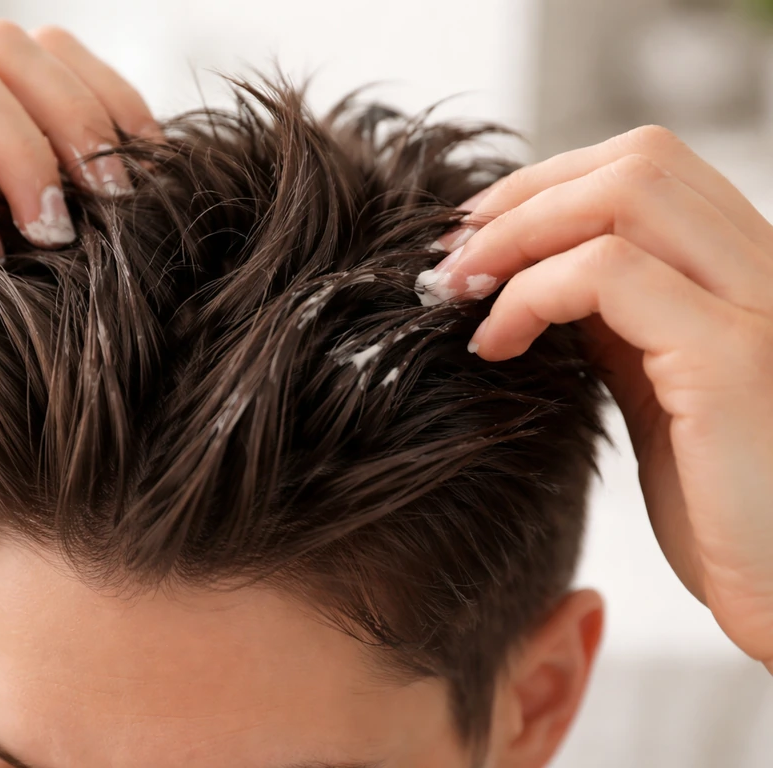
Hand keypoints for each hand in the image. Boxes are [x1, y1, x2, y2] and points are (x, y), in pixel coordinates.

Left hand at [423, 126, 772, 667]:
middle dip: (522, 196)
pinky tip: (493, 344)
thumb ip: (616, 322)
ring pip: (625, 192)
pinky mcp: (732, 355)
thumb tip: (538, 275)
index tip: (474, 239)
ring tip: (458, 291)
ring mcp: (759, 304)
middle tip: (452, 258)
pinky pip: (608, 274)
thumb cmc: (723, 506)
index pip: (647, 171)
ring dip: (515, 233)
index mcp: (747, 274)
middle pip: (637, 160)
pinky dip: (529, 295)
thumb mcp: (659, 391)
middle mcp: (766, 270)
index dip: (547, 188)